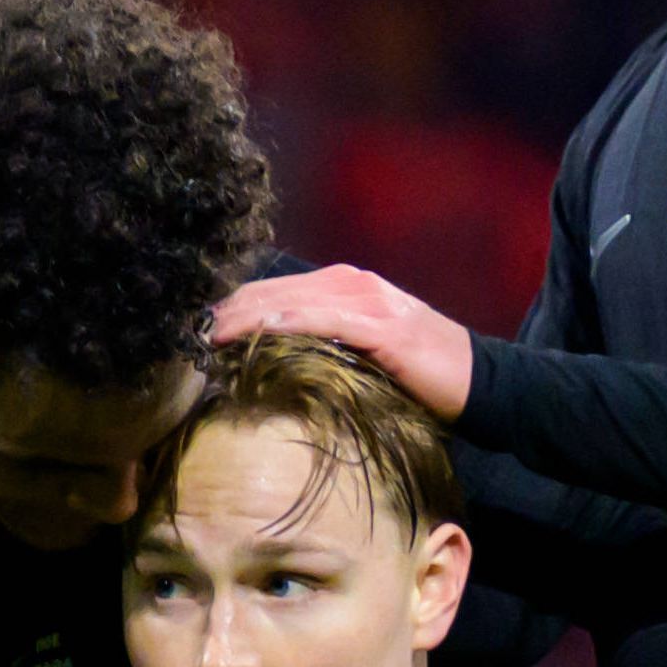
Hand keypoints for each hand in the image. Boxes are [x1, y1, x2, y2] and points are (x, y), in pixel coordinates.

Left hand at [214, 261, 476, 420]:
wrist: (480, 383)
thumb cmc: (418, 375)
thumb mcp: (362, 352)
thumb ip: (324, 345)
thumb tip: (271, 364)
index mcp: (344, 285)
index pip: (273, 290)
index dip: (232, 306)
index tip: (195, 328)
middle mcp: (352, 283)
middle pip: (272, 291)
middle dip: (227, 311)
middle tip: (187, 333)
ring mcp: (368, 301)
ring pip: (291, 302)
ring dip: (246, 318)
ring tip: (208, 337)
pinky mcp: (383, 327)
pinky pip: (325, 321)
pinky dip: (288, 325)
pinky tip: (258, 334)